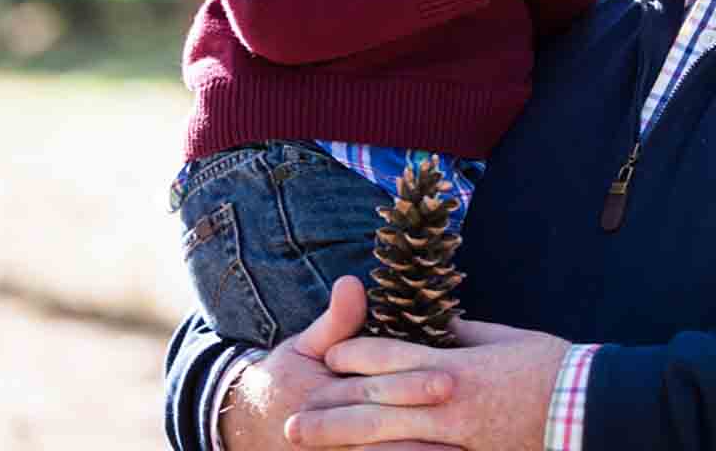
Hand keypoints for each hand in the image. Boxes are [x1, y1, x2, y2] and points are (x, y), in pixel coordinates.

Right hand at [218, 277, 456, 449]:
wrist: (249, 426)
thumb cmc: (288, 377)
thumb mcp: (304, 345)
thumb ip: (335, 321)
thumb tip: (351, 282)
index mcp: (321, 395)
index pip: (370, 389)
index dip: (409, 384)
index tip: (449, 378)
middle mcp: (326, 432)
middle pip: (381, 428)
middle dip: (424, 422)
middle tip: (466, 413)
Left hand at [284, 320, 568, 449]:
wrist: (586, 407)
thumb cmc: (550, 367)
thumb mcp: (506, 338)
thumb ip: (467, 334)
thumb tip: (440, 327)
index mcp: (454, 363)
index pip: (390, 355)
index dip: (353, 354)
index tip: (328, 355)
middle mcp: (445, 400)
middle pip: (374, 404)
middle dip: (329, 414)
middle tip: (290, 425)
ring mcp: (454, 436)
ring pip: (387, 440)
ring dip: (346, 443)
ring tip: (311, 447)